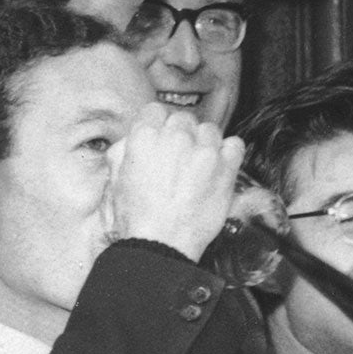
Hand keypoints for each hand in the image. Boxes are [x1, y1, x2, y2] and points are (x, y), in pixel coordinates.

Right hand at [109, 105, 243, 259]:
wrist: (161, 243)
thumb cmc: (138, 217)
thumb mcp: (116, 178)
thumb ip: (125, 151)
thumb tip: (134, 141)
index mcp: (145, 136)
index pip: (156, 110)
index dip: (158, 125)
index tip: (161, 138)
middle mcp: (176, 137)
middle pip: (184, 119)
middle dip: (182, 135)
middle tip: (180, 157)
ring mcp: (204, 151)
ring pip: (210, 130)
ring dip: (205, 143)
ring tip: (199, 165)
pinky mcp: (226, 167)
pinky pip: (235, 144)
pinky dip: (229, 152)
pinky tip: (220, 166)